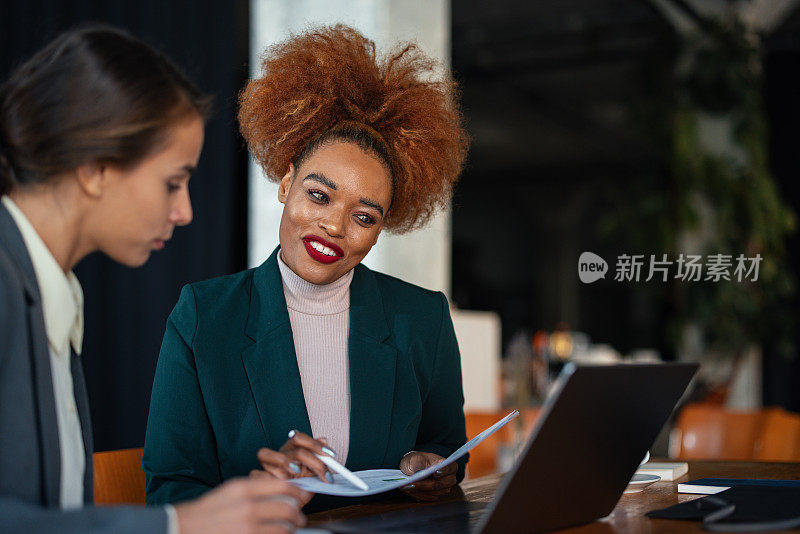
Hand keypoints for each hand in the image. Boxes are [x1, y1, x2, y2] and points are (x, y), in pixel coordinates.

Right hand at [174, 477, 310, 533]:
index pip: (283, 486)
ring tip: (290, 528)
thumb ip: (257, 488)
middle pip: (288, 509)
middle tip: (299, 518)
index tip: (303, 495)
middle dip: (298, 515)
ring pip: (284, 528)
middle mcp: (247, 507)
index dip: (298, 491)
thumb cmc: (209, 509)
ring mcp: (247, 528)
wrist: (185, 526)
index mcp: (244, 489)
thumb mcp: (232, 490)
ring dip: (291, 529)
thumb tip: (284, 490)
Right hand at [255, 430, 334, 484]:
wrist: (288, 507)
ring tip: (299, 473)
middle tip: (324, 472)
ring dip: (287, 461)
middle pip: (294, 445)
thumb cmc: (300, 489)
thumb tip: (324, 439)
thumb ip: (319, 458)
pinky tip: (280, 484)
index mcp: (292, 449)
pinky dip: (267, 478)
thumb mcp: (313, 474)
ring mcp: (268, 466)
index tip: (330, 455)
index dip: (315, 444)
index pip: (300, 438)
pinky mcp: (257, 478)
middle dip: (313, 458)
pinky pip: (257, 474)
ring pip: (269, 454)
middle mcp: (280, 454)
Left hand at [398, 451, 457, 500]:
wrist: (414, 468)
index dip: (443, 471)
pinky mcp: (436, 496)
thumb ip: (420, 464)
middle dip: (424, 485)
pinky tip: (409, 490)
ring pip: (433, 493)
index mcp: (450, 466)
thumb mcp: (417, 458)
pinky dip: (418, 494)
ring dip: (419, 491)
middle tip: (411, 483)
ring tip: (406, 487)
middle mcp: (450, 479)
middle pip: (439, 484)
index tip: (435, 473)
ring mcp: (444, 489)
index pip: (448, 469)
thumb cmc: (418, 461)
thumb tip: (420, 473)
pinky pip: (428, 497)